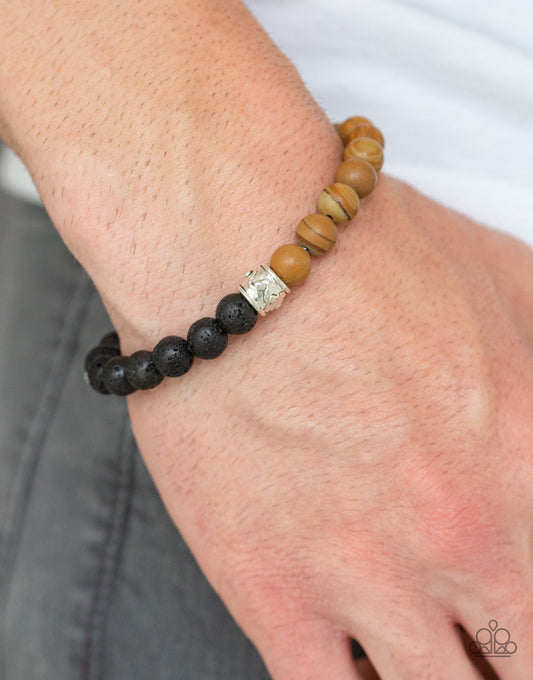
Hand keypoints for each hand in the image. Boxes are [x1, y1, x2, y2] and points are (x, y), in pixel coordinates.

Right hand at [122, 174, 532, 679]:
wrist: (233, 244)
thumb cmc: (362, 252)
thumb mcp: (513, 282)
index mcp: (532, 462)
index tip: (520, 592)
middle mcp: (469, 536)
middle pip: (525, 656)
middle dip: (510, 645)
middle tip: (488, 630)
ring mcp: (371, 576)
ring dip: (446, 674)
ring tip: (434, 651)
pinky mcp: (273, 591)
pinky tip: (359, 664)